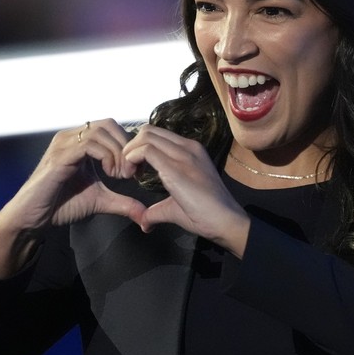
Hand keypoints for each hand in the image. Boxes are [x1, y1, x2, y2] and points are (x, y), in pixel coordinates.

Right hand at [0, 119, 146, 234]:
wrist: (32, 218)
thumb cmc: (61, 205)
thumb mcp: (100, 201)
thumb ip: (123, 203)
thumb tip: (145, 215)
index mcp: (80, 142)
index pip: (111, 128)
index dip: (129, 145)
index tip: (137, 170)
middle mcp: (70, 138)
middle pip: (108, 124)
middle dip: (126, 146)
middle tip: (131, 172)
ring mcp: (63, 145)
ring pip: (100, 132)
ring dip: (117, 153)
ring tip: (121, 175)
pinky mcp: (59, 157)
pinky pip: (88, 145)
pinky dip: (106, 157)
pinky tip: (110, 174)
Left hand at [122, 124, 250, 256]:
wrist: (226, 222)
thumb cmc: (205, 215)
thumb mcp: (175, 206)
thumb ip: (157, 210)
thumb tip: (145, 223)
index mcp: (190, 151)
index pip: (157, 135)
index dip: (139, 148)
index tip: (135, 169)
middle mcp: (188, 147)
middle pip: (148, 130)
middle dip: (130, 146)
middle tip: (127, 169)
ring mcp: (183, 155)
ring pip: (145, 136)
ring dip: (129, 152)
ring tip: (127, 173)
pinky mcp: (176, 167)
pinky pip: (146, 150)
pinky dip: (131, 159)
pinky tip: (132, 176)